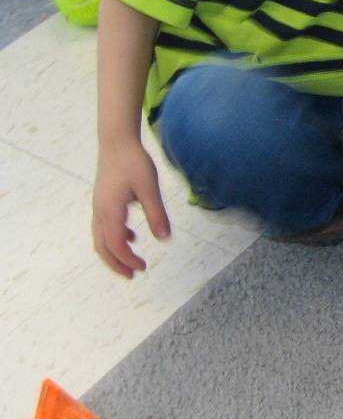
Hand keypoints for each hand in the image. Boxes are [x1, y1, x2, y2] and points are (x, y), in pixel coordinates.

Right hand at [91, 138, 170, 277]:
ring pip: (101, 238)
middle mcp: (100, 212)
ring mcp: (99, 207)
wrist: (117, 143)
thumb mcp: (150, 189)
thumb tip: (165, 238)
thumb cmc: (134, 163)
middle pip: (102, 247)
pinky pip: (105, 227)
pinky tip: (132, 237)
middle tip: (133, 275)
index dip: (127, 259)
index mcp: (110, 211)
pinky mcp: (103, 202)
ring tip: (132, 262)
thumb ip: (157, 214)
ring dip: (115, 253)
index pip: (115, 244)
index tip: (143, 267)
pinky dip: (116, 237)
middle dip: (116, 264)